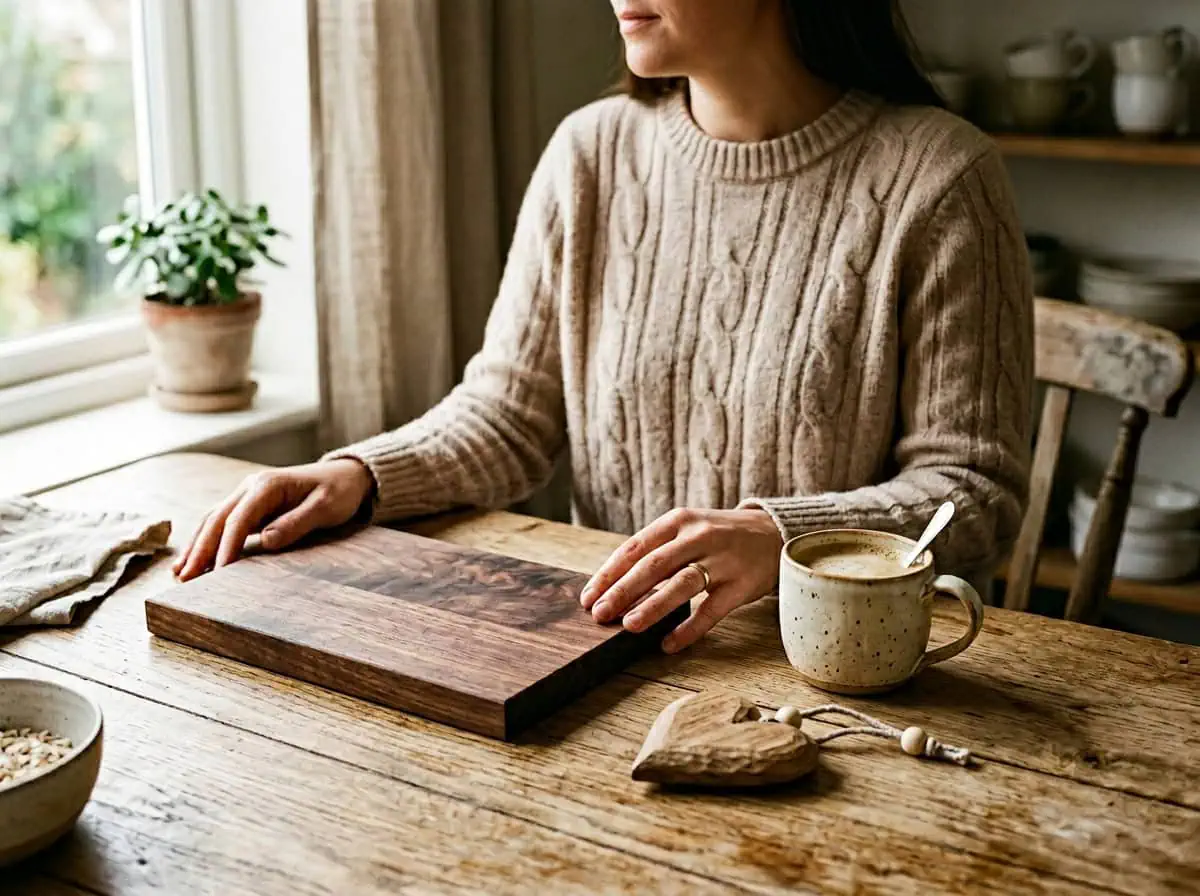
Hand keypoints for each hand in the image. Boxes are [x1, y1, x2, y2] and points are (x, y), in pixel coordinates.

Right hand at [173, 459, 374, 580]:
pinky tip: (193, 561)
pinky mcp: (249, 506)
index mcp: (268, 485)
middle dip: (200, 549)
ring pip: (213, 520)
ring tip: (180, 575)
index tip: (218, 573)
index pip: (239, 519)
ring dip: (196, 546)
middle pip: (217, 519)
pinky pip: (221, 523)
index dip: (226, 547)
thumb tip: (266, 541)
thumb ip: (296, 523)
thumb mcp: (325, 507)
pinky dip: (205, 541)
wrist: (345, 476)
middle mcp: (250, 486)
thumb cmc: (338, 491)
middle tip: (184, 579)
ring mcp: (247, 494)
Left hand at [580, 508, 783, 652]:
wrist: (774, 533)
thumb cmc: (719, 536)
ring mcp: (722, 560)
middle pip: (654, 565)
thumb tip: (613, 586)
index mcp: (678, 521)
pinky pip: (712, 610)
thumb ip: (656, 551)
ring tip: (629, 626)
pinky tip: (669, 644)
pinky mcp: (742, 583)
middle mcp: (698, 536)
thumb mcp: (687, 530)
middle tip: (600, 614)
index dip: (609, 574)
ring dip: (652, 605)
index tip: (588, 597)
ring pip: (681, 584)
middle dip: (622, 591)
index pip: (635, 547)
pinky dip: (689, 628)